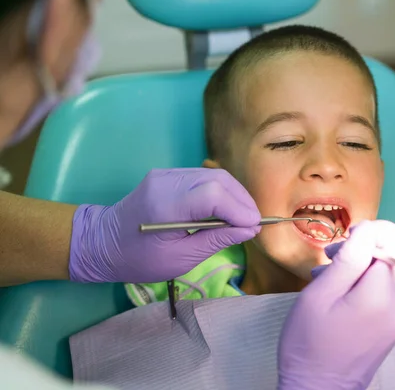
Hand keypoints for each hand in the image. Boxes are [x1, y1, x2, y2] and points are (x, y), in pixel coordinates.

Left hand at [68, 168, 260, 282]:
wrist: (102, 242)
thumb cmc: (137, 259)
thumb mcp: (179, 259)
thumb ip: (216, 240)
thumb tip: (249, 230)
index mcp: (164, 206)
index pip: (213, 196)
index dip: (239, 209)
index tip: (254, 228)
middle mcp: (166, 181)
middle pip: (218, 180)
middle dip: (242, 201)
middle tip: (253, 224)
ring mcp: (167, 174)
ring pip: (214, 176)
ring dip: (235, 195)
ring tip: (244, 218)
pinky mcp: (169, 174)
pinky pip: (204, 177)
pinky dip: (222, 192)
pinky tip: (227, 210)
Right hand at [277, 220, 394, 389]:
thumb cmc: (309, 343)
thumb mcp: (320, 295)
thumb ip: (349, 259)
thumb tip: (369, 229)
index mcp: (382, 296)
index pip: (393, 245)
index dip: (370, 234)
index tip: (345, 240)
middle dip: (365, 249)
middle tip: (331, 257)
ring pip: (388, 276)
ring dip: (362, 267)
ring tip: (327, 276)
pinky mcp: (391, 331)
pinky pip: (384, 296)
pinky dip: (364, 286)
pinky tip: (338, 294)